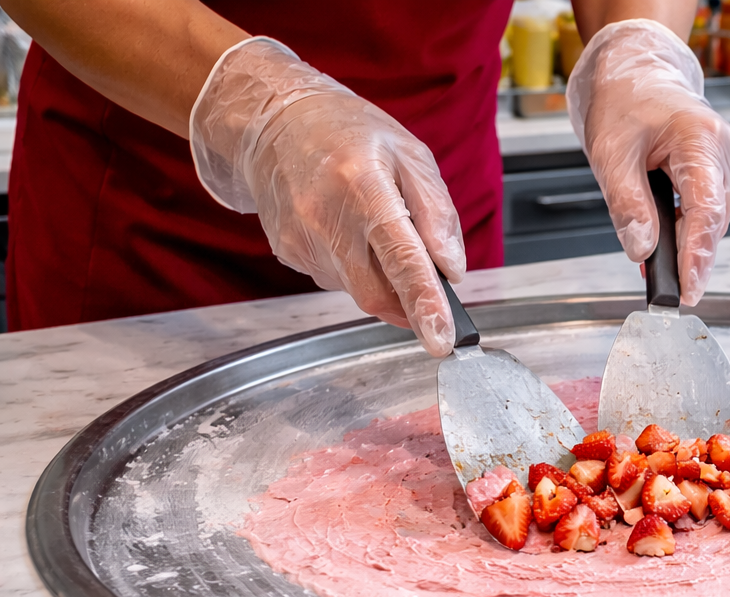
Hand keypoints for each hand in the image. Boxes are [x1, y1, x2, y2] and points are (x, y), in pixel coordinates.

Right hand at [189, 38, 464, 355]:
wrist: (273, 119)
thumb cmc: (348, 132)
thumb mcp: (410, 154)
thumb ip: (437, 214)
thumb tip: (453, 270)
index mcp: (362, 186)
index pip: (400, 259)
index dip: (424, 304)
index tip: (441, 340)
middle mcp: (325, 218)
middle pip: (378, 294)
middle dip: (409, 303)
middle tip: (424, 280)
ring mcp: (301, 240)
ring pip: (360, 291)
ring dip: (382, 276)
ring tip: (373, 226)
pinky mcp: (290, 254)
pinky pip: (338, 279)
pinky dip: (357, 267)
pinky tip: (348, 230)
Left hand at [567, 20, 729, 305]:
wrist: (637, 71)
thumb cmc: (624, 101)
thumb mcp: (611, 152)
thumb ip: (627, 204)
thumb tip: (642, 249)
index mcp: (700, 138)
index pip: (706, 211)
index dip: (697, 257)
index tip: (687, 292)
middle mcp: (726, 149)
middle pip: (713, 220)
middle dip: (688, 255)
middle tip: (660, 284)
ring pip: (714, 218)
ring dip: (687, 240)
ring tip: (655, 256)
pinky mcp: (725, 168)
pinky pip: (711, 208)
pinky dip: (689, 226)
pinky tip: (667, 233)